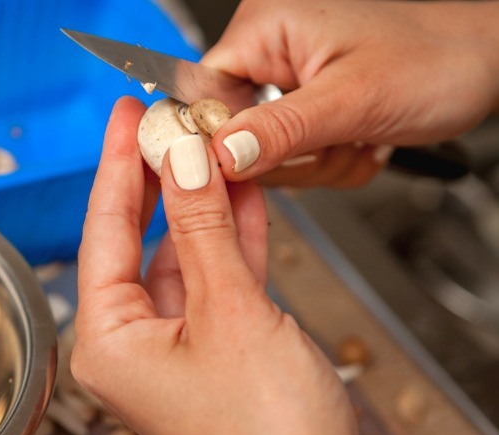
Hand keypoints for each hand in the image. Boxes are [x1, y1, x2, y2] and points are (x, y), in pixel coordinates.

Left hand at [72, 96, 356, 434]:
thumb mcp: (231, 314)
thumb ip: (205, 232)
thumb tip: (185, 164)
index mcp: (111, 341)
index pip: (104, 233)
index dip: (118, 168)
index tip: (127, 120)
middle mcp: (136, 342)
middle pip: (141, 239)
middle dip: (158, 179)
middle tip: (165, 124)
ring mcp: (180, 342)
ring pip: (187, 252)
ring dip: (205, 201)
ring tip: (212, 146)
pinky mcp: (222, 344)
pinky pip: (220, 276)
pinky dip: (235, 235)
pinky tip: (244, 195)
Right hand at [201, 0, 498, 184]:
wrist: (481, 64)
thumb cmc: (433, 59)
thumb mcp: (352, 99)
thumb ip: (280, 129)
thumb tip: (220, 154)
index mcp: (264, 28)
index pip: (201, 94)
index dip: (220, 138)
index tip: (245, 167)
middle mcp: (268, 50)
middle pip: (231, 131)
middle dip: (286, 155)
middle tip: (332, 142)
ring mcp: (285, 80)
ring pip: (263, 152)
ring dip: (315, 161)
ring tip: (356, 136)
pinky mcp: (303, 104)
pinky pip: (291, 155)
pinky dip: (326, 161)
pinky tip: (358, 139)